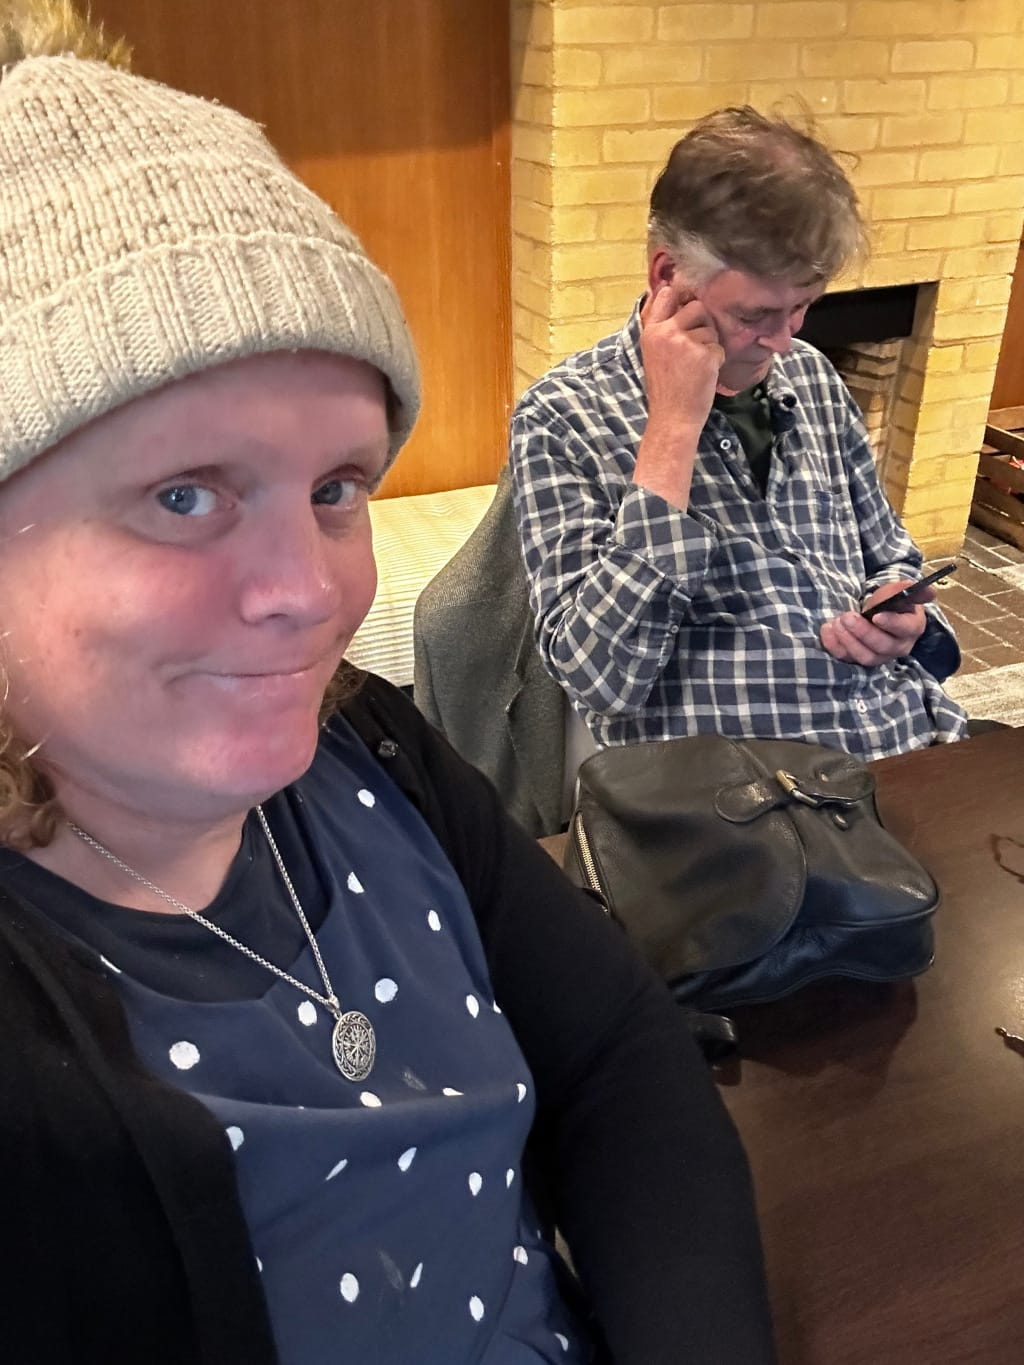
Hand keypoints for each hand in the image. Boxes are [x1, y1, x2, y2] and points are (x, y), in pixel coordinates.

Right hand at [639, 283, 722, 434]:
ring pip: (710, 328)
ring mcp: (685, 343)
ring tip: (696, 365)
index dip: (681, 299)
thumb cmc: (665, 387)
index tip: (685, 311)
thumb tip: (670, 292)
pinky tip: (703, 374)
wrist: (672, 418)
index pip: (667, 294)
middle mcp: (666, 333)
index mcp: (651, 331)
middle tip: (694, 346)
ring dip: (709, 345)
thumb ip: (662, 326)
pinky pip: (719, 347)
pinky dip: (716, 360)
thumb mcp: (653, 352)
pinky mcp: (704, 355)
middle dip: (702, 323)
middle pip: (696, 307)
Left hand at [820, 580, 932, 665]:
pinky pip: (847, 659)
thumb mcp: (899, 592)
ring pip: (866, 657)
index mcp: (912, 628)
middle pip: (883, 646)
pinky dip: (834, 646)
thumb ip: (911, 590)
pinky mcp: (860, 659)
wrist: (877, 612)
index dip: (892, 624)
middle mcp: (898, 647)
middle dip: (863, 632)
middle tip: (847, 616)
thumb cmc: (891, 603)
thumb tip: (931, 591)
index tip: (876, 615)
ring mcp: (879, 656)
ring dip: (848, 640)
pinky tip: (827, 629)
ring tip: (836, 622)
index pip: (905, 629)